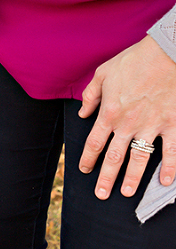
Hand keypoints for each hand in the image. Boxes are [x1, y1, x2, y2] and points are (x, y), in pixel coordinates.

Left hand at [78, 36, 175, 198]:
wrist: (166, 54)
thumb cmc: (134, 61)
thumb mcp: (103, 74)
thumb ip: (91, 96)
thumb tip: (82, 114)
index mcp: (109, 113)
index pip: (94, 143)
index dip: (88, 159)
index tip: (84, 171)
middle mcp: (128, 124)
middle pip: (114, 157)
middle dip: (106, 177)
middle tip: (101, 195)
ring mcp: (152, 126)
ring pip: (140, 159)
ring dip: (133, 178)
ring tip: (127, 193)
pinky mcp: (173, 124)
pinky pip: (172, 151)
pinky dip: (170, 168)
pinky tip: (166, 182)